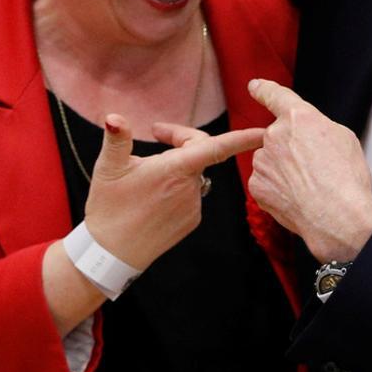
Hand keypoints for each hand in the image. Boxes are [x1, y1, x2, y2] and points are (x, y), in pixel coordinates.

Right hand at [84, 114, 263, 269]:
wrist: (112, 253)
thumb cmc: (108, 208)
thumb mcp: (108, 169)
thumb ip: (117, 139)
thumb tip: (114, 117)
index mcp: (174, 169)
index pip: (217, 148)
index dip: (242, 138)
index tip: (263, 132)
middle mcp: (190, 187)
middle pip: (200, 153)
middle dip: (183, 139)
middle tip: (156, 133)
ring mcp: (193, 206)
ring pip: (194, 174)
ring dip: (180, 167)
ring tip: (150, 172)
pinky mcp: (191, 220)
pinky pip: (192, 195)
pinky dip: (179, 188)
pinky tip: (156, 196)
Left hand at [247, 79, 371, 261]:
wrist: (337, 217)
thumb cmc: (347, 180)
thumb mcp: (344, 138)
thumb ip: (319, 127)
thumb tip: (309, 134)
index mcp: (299, 118)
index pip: (275, 96)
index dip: (264, 89)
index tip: (255, 86)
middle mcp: (275, 135)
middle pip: (278, 136)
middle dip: (290, 149)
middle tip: (314, 168)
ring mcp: (263, 161)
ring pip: (270, 161)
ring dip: (283, 169)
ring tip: (308, 186)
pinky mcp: (257, 185)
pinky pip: (265, 182)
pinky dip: (277, 189)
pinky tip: (296, 197)